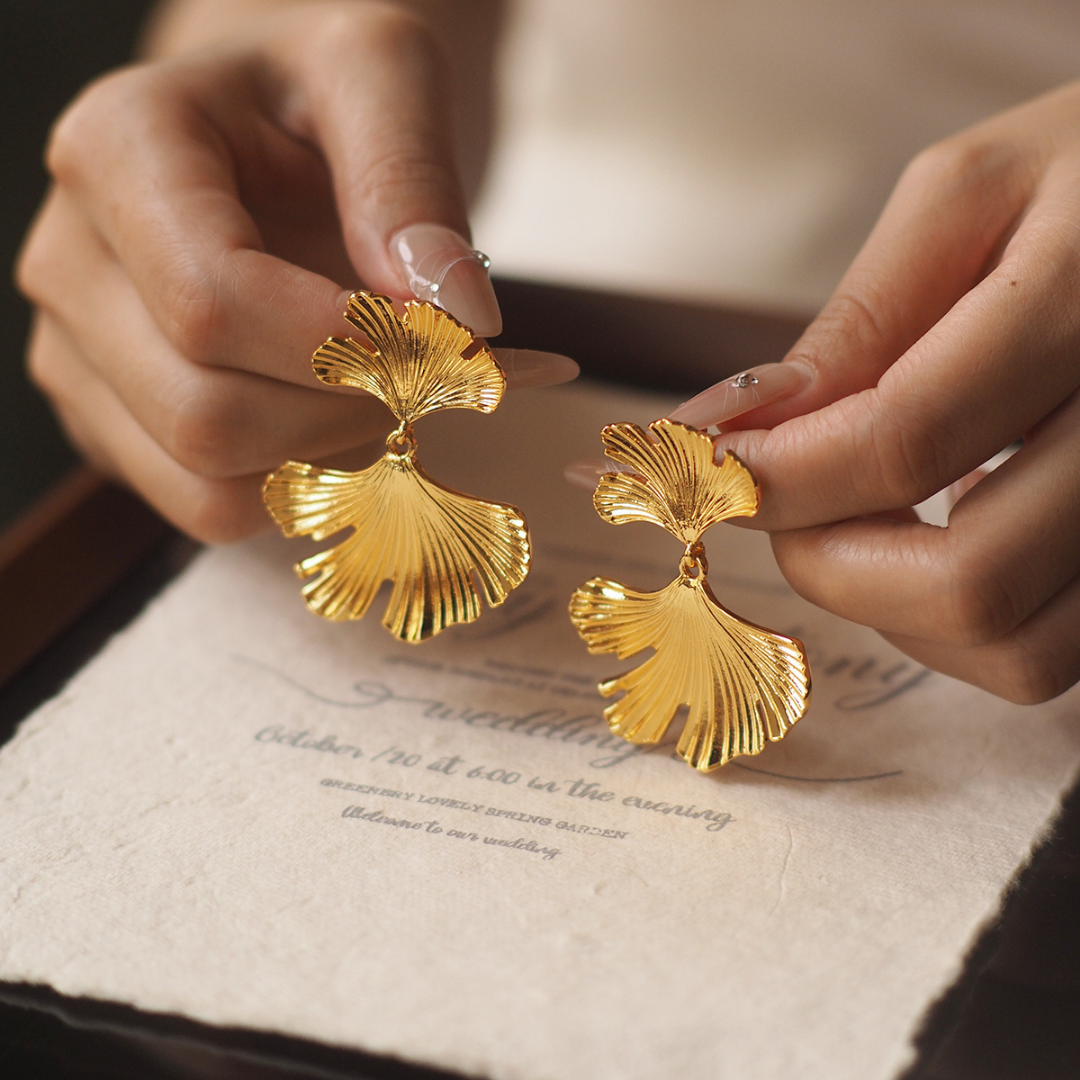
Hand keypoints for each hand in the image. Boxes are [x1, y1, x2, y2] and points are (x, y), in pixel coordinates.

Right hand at [17, 0, 574, 542]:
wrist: (261, 126)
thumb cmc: (315, 91)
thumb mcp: (382, 74)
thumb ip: (413, 181)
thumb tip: (456, 315)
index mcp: (117, 153)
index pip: (216, 306)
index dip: (345, 352)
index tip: (445, 345)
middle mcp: (72, 262)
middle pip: (209, 416)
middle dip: (350, 414)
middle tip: (430, 372)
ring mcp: (78, 354)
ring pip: (207, 485)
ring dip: (329, 459)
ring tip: (383, 386)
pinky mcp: (111, 420)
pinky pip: (208, 507)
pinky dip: (297, 486)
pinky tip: (336, 419)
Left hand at [664, 83, 1079, 702]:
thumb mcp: (970, 196)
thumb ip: (859, 321)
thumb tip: (727, 428)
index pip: (901, 442)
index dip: (775, 477)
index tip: (706, 466)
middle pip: (966, 583)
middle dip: (829, 563)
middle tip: (787, 504)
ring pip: (1016, 651)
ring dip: (897, 608)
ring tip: (873, 514)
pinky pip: (1050, 652)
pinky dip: (964, 619)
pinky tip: (952, 528)